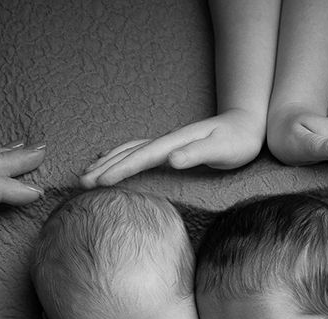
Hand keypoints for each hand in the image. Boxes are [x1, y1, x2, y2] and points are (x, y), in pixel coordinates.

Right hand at [79, 110, 265, 187]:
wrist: (247, 126)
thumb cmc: (237, 140)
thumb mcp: (222, 148)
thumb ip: (198, 153)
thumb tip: (172, 159)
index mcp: (175, 143)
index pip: (142, 157)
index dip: (120, 169)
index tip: (100, 182)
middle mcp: (167, 141)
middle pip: (128, 152)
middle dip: (104, 167)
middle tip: (80, 183)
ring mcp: (166, 144)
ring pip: (129, 151)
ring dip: (107, 162)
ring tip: (86, 175)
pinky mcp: (169, 149)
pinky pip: (136, 152)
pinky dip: (119, 157)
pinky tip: (110, 162)